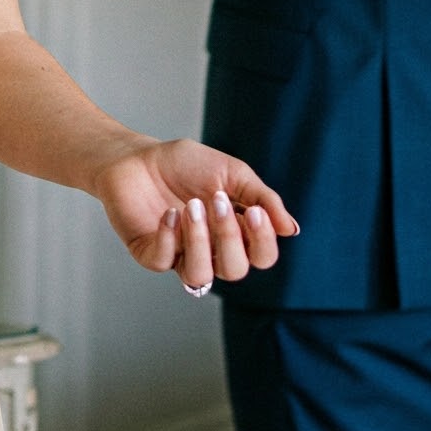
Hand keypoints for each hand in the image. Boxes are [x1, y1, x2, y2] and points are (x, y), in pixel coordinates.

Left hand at [93, 138, 297, 290]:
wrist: (139, 155)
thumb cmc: (186, 165)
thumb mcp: (233, 173)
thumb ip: (263, 199)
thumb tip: (291, 230)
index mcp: (235, 235)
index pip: (261, 257)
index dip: (262, 240)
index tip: (254, 210)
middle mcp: (210, 252)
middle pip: (234, 270)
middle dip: (228, 236)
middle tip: (215, 199)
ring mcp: (179, 255)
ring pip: (199, 276)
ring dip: (199, 241)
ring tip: (191, 207)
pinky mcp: (149, 253)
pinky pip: (163, 262)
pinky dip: (168, 237)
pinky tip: (169, 212)